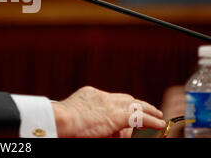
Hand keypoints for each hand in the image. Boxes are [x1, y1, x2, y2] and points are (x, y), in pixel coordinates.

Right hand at [51, 86, 165, 137]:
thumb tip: (102, 126)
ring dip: (148, 110)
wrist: (61, 119)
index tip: (127, 109)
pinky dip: (151, 120)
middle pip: (125, 98)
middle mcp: (101, 96)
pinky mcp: (117, 115)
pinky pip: (140, 117)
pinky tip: (159, 124)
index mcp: (89, 94)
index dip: (121, 104)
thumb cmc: (61, 121)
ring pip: (135, 105)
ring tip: (158, 115)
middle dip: (136, 104)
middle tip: (147, 109)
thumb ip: (88, 116)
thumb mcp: (76, 115)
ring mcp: (110, 104)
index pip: (111, 98)